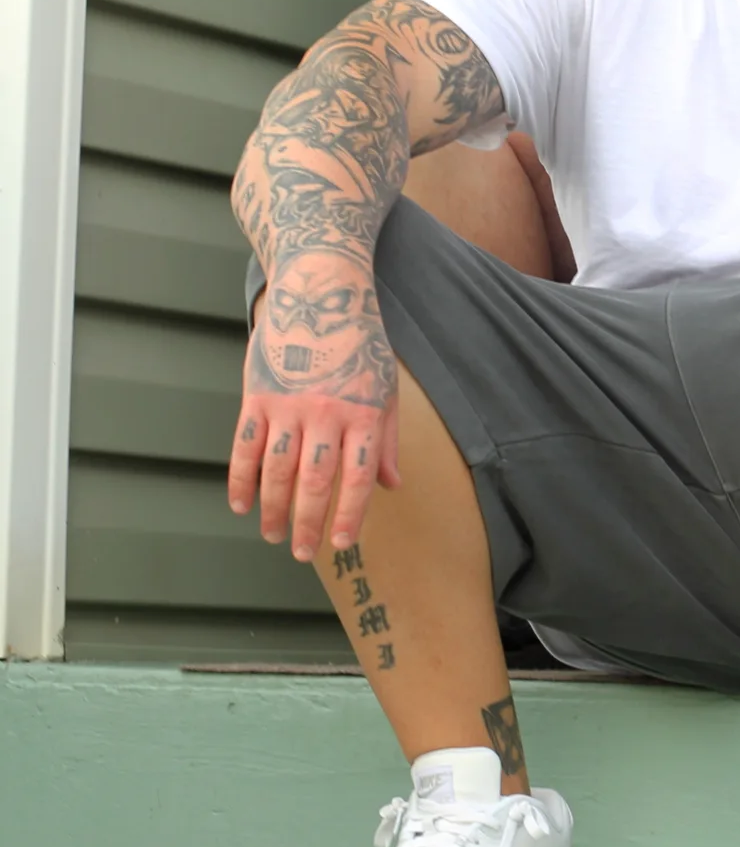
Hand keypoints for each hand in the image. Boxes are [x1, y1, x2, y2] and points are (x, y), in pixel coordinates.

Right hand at [229, 254, 402, 561]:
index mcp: (362, 415)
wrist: (320, 294)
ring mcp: (287, 406)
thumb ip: (385, 440)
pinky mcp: (256, 396)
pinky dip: (240, 478)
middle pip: (314, 481)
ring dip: (272, 508)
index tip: (342, 542)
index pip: (357, 478)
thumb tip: (391, 485)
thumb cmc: (359, 345)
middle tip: (300, 552)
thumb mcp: (384, 389)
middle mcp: (325, 414)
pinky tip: (242, 504)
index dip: (349, 514)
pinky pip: (245, 447)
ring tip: (272, 535)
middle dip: (306, 522)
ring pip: (276, 470)